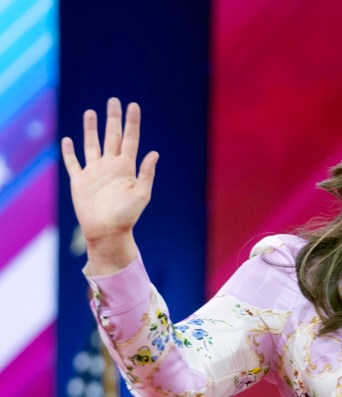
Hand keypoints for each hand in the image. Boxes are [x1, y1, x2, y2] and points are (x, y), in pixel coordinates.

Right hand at [61, 98, 158, 273]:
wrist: (107, 231)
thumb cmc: (127, 215)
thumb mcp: (141, 194)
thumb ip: (146, 173)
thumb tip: (154, 153)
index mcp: (127, 168)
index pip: (131, 139)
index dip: (132, 122)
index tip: (133, 106)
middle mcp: (111, 166)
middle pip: (112, 136)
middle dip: (113, 119)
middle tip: (114, 100)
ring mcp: (95, 172)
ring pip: (92, 144)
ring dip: (91, 129)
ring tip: (91, 112)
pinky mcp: (80, 180)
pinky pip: (74, 163)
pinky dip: (70, 152)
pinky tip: (68, 140)